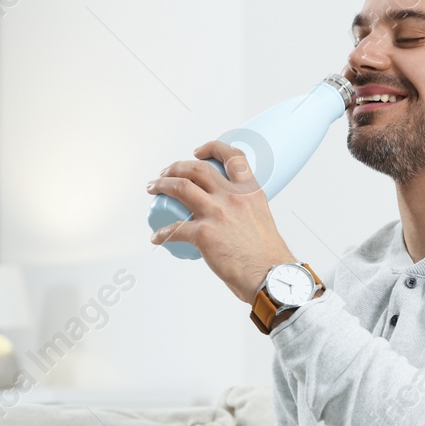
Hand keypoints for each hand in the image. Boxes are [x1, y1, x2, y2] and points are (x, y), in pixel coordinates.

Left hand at [148, 140, 296, 302]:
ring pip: (180, 187)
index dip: (211, 148)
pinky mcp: (204, 234)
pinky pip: (174, 228)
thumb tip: (228, 217)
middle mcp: (233, 197)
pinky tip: (157, 237)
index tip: (197, 152)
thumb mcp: (261, 220)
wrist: (271, 277)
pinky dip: (161, 232)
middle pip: (197, 169)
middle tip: (166, 174)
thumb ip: (244, 211)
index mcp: (250, 191)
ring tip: (153, 189)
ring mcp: (217, 213)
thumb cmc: (268, 257)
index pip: (232, 156)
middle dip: (176, 167)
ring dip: (162, 185)